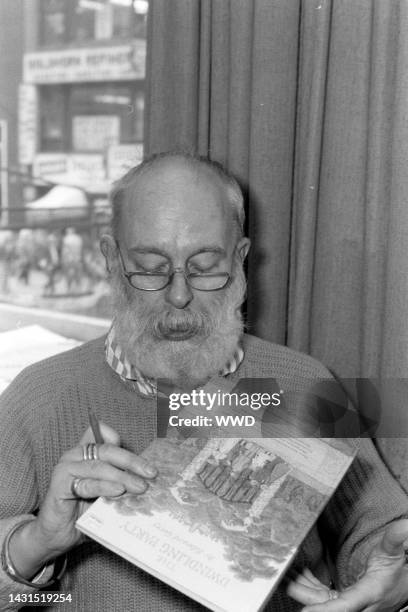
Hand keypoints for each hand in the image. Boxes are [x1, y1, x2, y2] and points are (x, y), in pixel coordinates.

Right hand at [9, 423, 156, 577]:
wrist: (55, 536)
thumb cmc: (82, 512)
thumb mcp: (105, 492)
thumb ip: (119, 480)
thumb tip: (147, 478)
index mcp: (86, 452)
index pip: (106, 436)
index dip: (126, 445)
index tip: (147, 461)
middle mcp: (74, 455)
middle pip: (107, 450)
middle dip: (132, 462)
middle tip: (151, 474)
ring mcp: (65, 468)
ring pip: (98, 466)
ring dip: (122, 476)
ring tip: (140, 486)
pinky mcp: (59, 486)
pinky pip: (86, 483)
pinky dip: (104, 486)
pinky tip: (118, 491)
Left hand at [287, 519, 407, 610]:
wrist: (403, 587)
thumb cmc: (396, 571)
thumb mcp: (394, 552)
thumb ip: (395, 538)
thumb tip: (405, 525)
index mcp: (369, 593)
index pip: (346, 605)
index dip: (325, 610)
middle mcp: (358, 604)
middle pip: (325, 605)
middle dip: (302, 594)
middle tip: (283, 579)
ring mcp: (349, 605)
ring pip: (320, 601)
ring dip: (301, 588)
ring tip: (285, 572)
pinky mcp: (342, 602)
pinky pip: (321, 596)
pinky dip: (308, 585)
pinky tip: (299, 573)